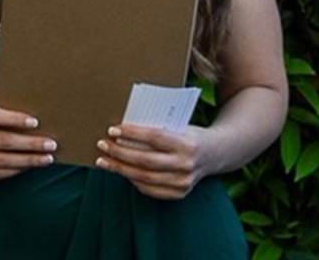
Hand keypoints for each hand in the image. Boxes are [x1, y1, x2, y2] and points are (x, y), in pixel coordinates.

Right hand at [0, 106, 56, 181]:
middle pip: (2, 141)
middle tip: (51, 144)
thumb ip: (2, 117)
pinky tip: (29, 166)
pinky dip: (16, 170)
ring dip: (28, 160)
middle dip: (30, 144)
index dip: (14, 119)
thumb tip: (36, 124)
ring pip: (2, 161)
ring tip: (47, 158)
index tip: (35, 122)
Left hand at [94, 124, 208, 199]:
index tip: (112, 129)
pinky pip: (151, 189)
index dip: (132, 133)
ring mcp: (184, 181)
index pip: (154, 137)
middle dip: (120, 153)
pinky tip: (121, 172)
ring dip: (120, 169)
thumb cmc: (188, 134)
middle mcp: (186, 164)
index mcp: (186, 143)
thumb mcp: (178, 126)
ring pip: (144, 177)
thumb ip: (156, 128)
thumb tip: (121, 128)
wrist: (216, 153)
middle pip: (145, 160)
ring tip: (104, 160)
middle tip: (102, 144)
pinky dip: (133, 181)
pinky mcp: (180, 193)